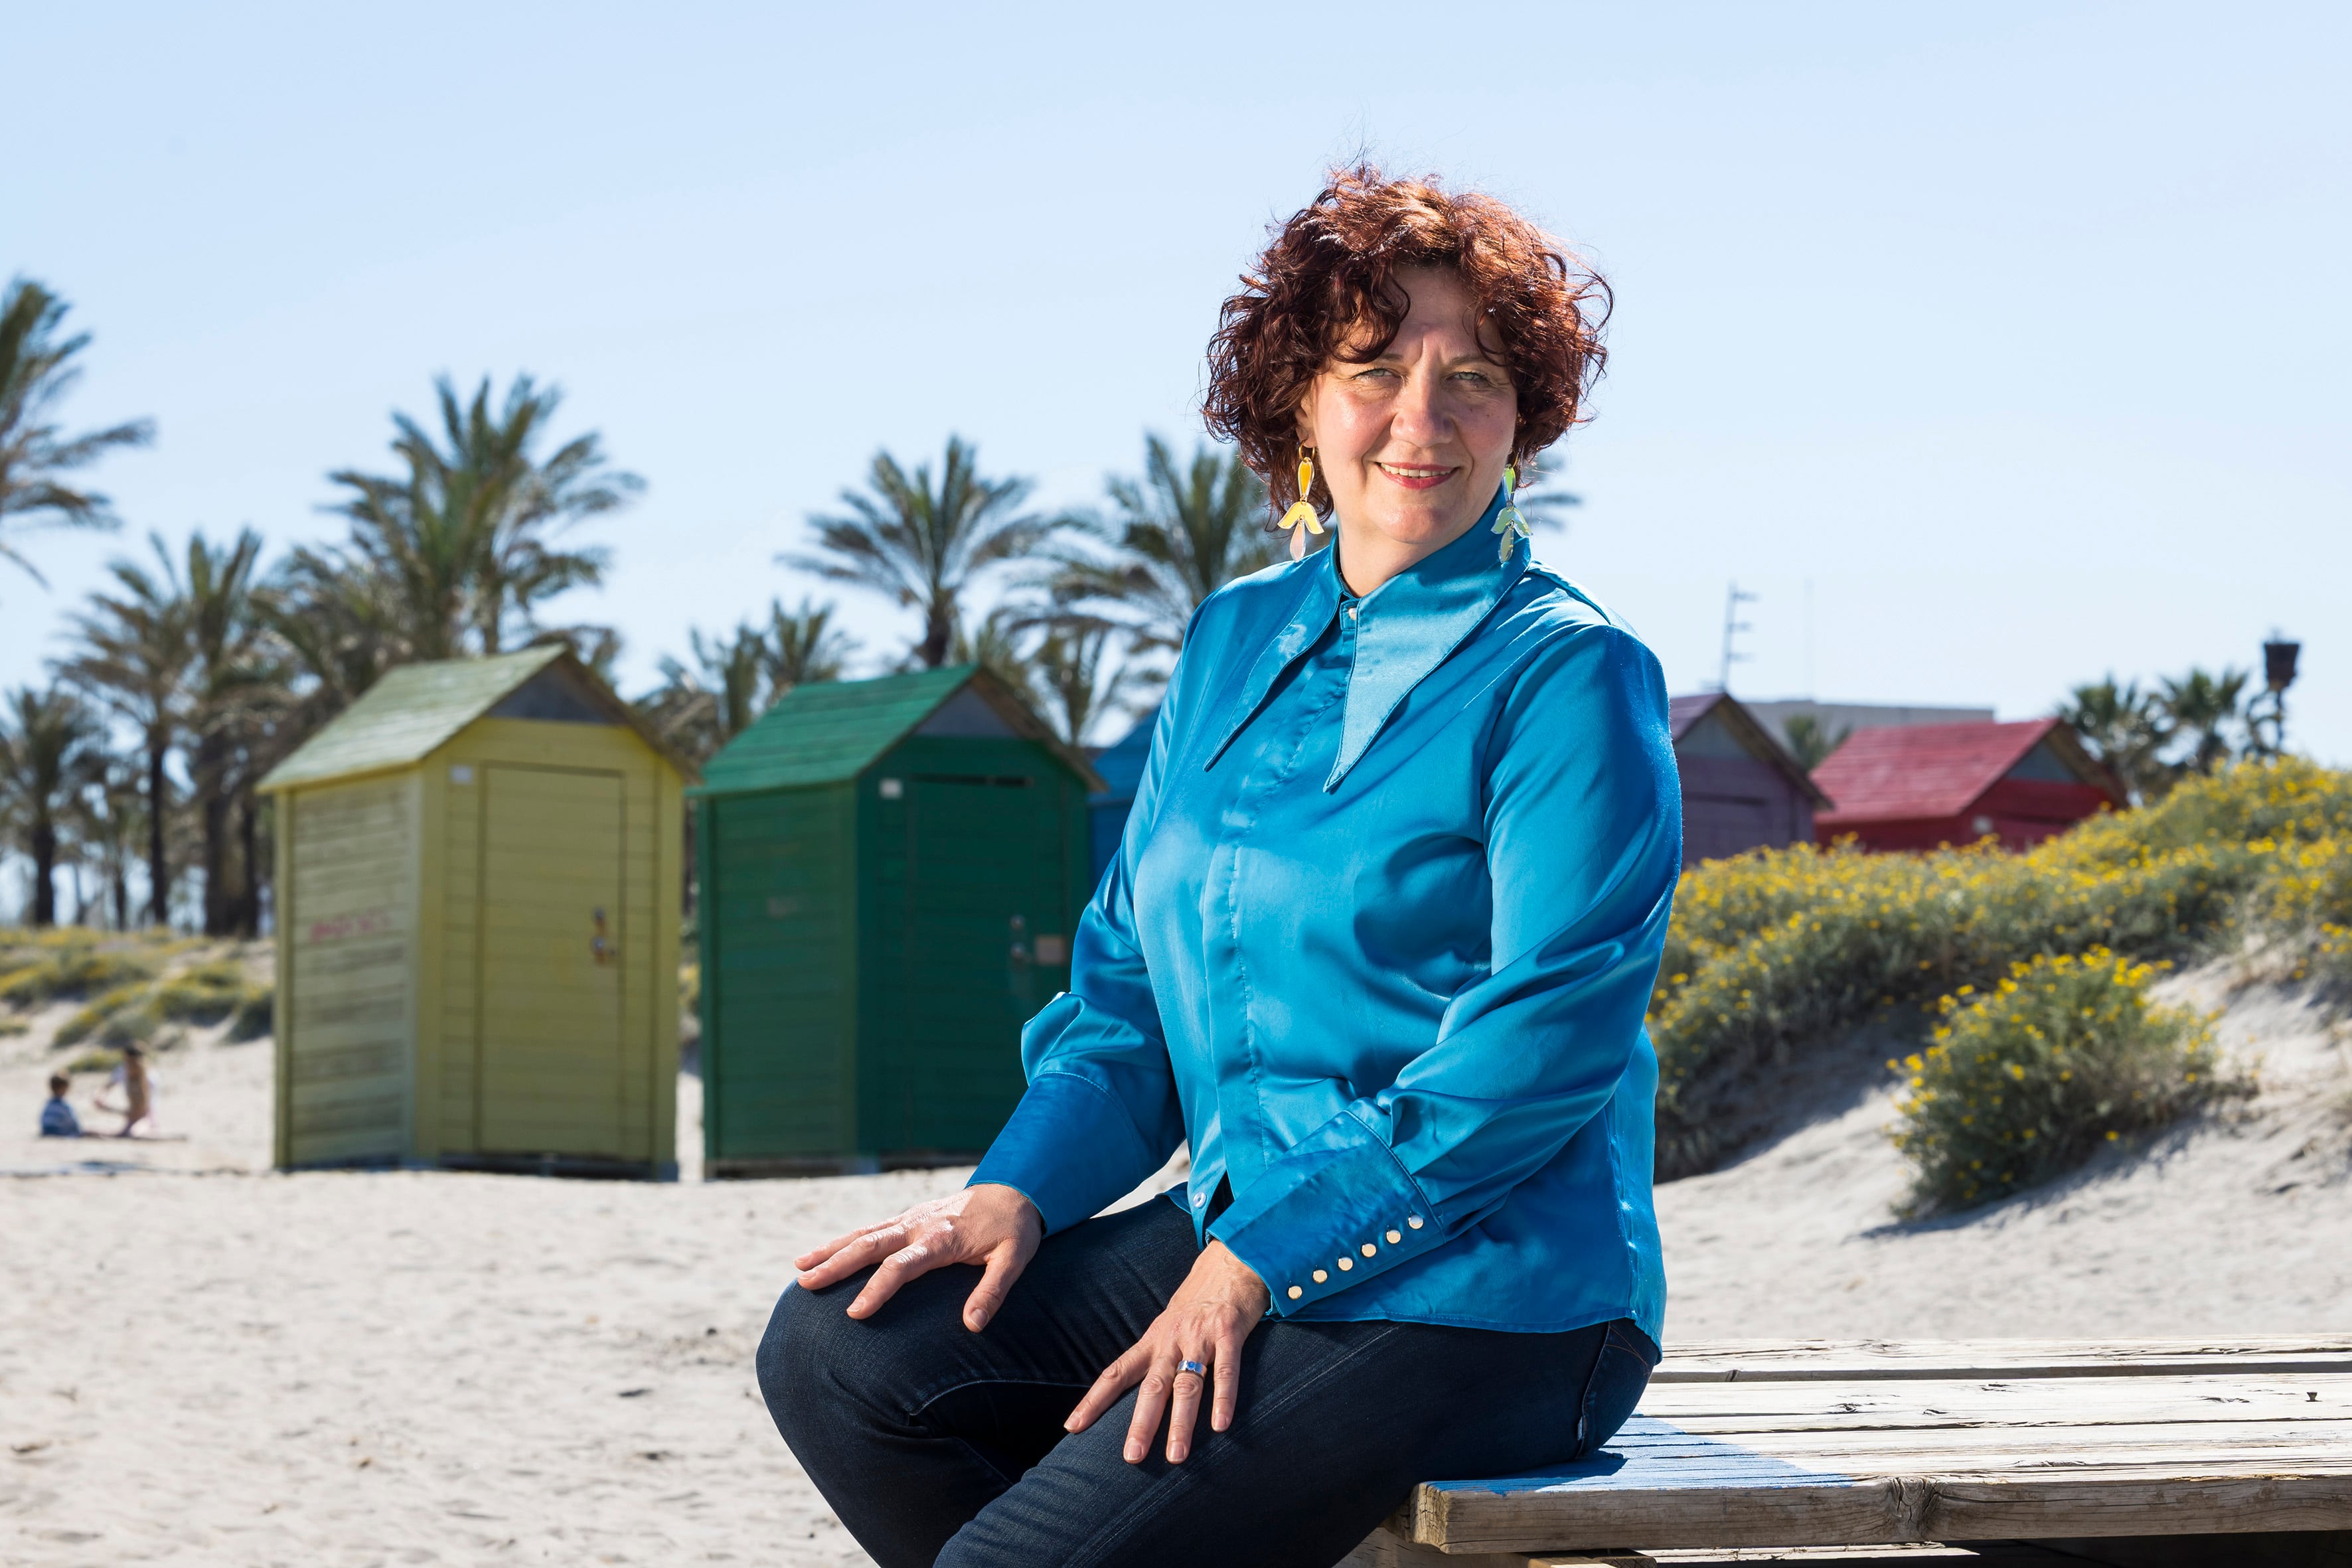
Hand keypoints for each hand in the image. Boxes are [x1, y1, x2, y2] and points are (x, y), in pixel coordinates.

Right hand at [793, 1183, 1041, 1330]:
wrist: (1015, 1189)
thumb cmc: (1015, 1230)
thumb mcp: (1015, 1259)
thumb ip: (993, 1291)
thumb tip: (972, 1326)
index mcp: (942, 1239)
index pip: (902, 1266)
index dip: (877, 1289)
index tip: (854, 1313)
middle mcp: (920, 1225)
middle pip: (870, 1245)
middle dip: (836, 1265)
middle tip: (805, 1284)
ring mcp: (911, 1218)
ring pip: (863, 1233)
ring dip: (831, 1250)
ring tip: (799, 1268)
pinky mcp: (908, 1217)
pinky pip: (870, 1228)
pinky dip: (844, 1240)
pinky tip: (822, 1253)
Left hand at [1064, 1240, 1269, 1464]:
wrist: (1231, 1261)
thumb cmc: (1198, 1301)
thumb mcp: (1169, 1326)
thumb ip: (1157, 1358)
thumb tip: (1139, 1395)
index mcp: (1152, 1340)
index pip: (1116, 1373)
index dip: (1094, 1400)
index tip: (1072, 1428)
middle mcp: (1171, 1340)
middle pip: (1152, 1386)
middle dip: (1141, 1424)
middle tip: (1131, 1458)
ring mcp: (1200, 1337)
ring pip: (1188, 1384)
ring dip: (1182, 1422)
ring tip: (1177, 1456)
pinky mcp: (1229, 1333)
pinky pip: (1226, 1371)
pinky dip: (1223, 1398)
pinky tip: (1220, 1426)